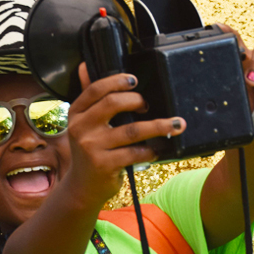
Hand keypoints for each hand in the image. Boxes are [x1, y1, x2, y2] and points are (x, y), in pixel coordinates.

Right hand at [66, 63, 185, 203]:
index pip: (96, 89)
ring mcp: (92, 148)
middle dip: (137, 100)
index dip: (117, 81)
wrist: (82, 187)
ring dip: (159, 125)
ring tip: (177, 124)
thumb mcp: (83, 124)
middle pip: (113, 103)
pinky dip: (151, 150)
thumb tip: (85, 66)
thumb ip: (89, 97)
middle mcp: (80, 129)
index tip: (135, 81)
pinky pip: (135, 152)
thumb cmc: (89, 151)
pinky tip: (157, 150)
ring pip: (132, 130)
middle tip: (148, 106)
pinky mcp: (104, 165)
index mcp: (76, 114)